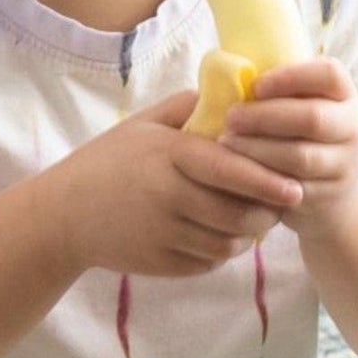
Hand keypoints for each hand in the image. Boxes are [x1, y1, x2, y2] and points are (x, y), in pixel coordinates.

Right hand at [51, 91, 304, 277]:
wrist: (64, 216)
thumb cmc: (107, 163)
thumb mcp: (142, 125)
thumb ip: (186, 108)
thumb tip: (233, 94)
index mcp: (169, 157)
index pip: (229, 169)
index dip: (266, 181)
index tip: (294, 187)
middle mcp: (168, 197)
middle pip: (237, 213)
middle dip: (266, 213)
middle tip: (281, 204)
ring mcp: (164, 234)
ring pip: (228, 243)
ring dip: (248, 235)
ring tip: (256, 220)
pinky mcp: (162, 262)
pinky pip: (208, 261)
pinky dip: (222, 251)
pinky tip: (223, 235)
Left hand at [219, 59, 357, 244]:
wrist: (334, 188)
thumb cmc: (301, 133)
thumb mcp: (301, 105)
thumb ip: (277, 90)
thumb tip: (223, 69)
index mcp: (345, 95)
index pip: (329, 75)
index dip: (291, 77)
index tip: (256, 85)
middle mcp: (353, 127)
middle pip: (312, 118)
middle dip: (265, 117)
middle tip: (230, 117)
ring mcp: (344, 164)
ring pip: (301, 156)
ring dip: (258, 148)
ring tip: (226, 142)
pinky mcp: (328, 195)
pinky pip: (293, 186)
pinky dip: (262, 177)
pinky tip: (239, 169)